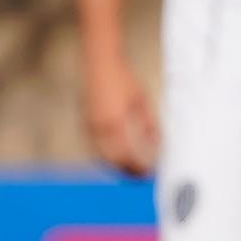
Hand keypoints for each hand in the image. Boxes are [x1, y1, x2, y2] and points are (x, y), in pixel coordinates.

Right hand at [84, 57, 156, 177]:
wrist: (99, 64)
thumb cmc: (124, 81)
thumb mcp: (141, 102)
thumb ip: (149, 125)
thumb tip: (157, 145)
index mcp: (115, 123)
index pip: (127, 155)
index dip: (137, 167)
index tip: (149, 173)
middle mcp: (99, 127)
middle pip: (113, 160)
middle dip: (127, 170)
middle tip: (141, 177)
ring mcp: (88, 125)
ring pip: (101, 155)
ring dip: (115, 165)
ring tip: (130, 170)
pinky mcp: (84, 122)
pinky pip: (94, 146)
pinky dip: (105, 155)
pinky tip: (117, 157)